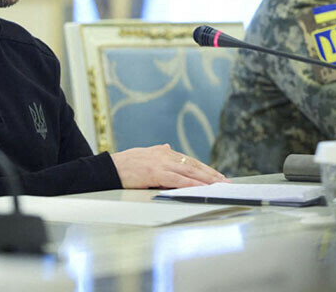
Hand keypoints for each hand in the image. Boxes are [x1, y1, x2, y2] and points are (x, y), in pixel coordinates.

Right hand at [110, 144, 229, 188]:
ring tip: (219, 186)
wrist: (108, 168)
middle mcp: (165, 155)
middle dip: (211, 174)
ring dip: (206, 180)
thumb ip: (159, 152)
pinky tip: (201, 188)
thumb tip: (169, 147)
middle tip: (226, 182)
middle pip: (193, 165)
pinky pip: (177, 180)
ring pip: (189, 172)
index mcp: (163, 152)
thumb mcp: (144, 154)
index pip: (190, 161)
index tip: (217, 176)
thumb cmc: (125, 164)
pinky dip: (191, 184)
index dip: (205, 169)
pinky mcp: (155, 173)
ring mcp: (160, 164)